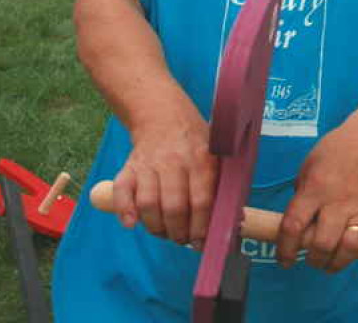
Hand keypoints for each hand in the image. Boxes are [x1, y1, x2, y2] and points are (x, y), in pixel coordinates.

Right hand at [112, 104, 216, 246]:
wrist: (163, 115)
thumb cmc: (196, 141)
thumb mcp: (216, 153)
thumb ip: (222, 184)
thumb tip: (235, 220)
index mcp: (202, 159)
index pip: (202, 200)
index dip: (201, 227)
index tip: (201, 242)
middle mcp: (175, 161)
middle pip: (174, 207)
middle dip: (179, 232)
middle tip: (182, 239)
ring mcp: (149, 164)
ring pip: (149, 204)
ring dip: (156, 227)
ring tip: (164, 232)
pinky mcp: (129, 167)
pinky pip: (122, 192)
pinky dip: (124, 211)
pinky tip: (132, 223)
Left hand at [276, 110, 357, 279]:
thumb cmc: (333, 152)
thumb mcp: (307, 168)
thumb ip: (302, 198)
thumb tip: (297, 228)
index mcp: (316, 188)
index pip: (294, 226)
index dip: (284, 249)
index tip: (283, 259)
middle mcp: (339, 201)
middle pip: (323, 243)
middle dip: (312, 258)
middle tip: (309, 257)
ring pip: (349, 246)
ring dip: (336, 262)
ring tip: (328, 261)